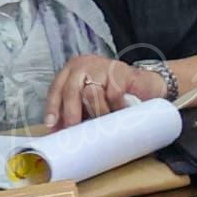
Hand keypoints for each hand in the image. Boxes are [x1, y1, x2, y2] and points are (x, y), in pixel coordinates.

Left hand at [41, 54, 165, 127]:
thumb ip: (76, 110)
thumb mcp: (90, 99)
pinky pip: (113, 94)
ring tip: (104, 121)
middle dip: (71, 113)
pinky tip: (120, 109)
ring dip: (97, 111)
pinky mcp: (120, 71)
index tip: (51, 124)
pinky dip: (116, 106)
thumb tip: (60, 131)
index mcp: (72, 70)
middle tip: (74, 128)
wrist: (146, 83)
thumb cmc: (115, 92)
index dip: (52, 107)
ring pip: (91, 94)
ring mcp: (102, 66)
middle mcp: (84, 65)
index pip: (57, 89)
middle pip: (70, 90)